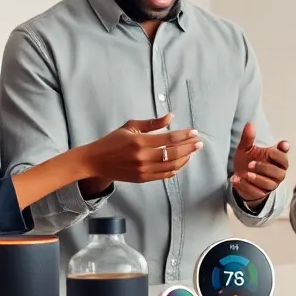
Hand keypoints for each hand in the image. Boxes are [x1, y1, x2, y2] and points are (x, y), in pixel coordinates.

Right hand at [81, 114, 202, 184]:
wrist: (96, 162)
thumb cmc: (112, 141)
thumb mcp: (130, 127)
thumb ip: (152, 123)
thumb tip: (171, 117)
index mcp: (140, 142)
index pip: (169, 138)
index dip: (184, 135)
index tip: (194, 132)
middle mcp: (143, 157)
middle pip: (173, 152)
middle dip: (189, 147)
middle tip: (199, 142)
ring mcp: (143, 170)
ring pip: (171, 165)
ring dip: (185, 158)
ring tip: (191, 152)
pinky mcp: (142, 179)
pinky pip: (164, 175)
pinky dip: (175, 169)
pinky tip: (180, 162)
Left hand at [230, 122, 289, 207]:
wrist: (240, 178)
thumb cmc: (248, 160)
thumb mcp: (246, 148)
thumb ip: (249, 138)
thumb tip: (250, 124)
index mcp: (278, 161)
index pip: (283, 158)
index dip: (278, 155)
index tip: (270, 150)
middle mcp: (277, 174)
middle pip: (278, 173)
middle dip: (264, 168)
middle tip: (250, 164)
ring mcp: (270, 185)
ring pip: (268, 184)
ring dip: (256, 179)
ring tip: (245, 173)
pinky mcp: (261, 194)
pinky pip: (256, 192)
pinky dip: (245, 186)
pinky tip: (235, 179)